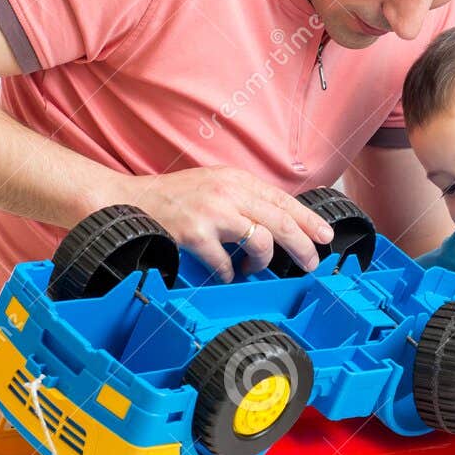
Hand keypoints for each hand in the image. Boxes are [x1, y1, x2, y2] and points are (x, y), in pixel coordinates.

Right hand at [113, 166, 333, 281]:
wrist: (130, 201)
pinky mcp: (195, 234)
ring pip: (261, 241)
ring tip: (253, 268)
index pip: (282, 199)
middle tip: (310, 263)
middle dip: (302, 245)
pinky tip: (225, 274)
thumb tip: (277, 225)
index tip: (324, 236)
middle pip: (280, 220)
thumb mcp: (214, 185)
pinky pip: (226, 264)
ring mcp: (212, 213)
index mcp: (236, 179)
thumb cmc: (173, 199)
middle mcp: (228, 191)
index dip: (308, 220)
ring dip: (262, 262)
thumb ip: (243, 199)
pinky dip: (229, 274)